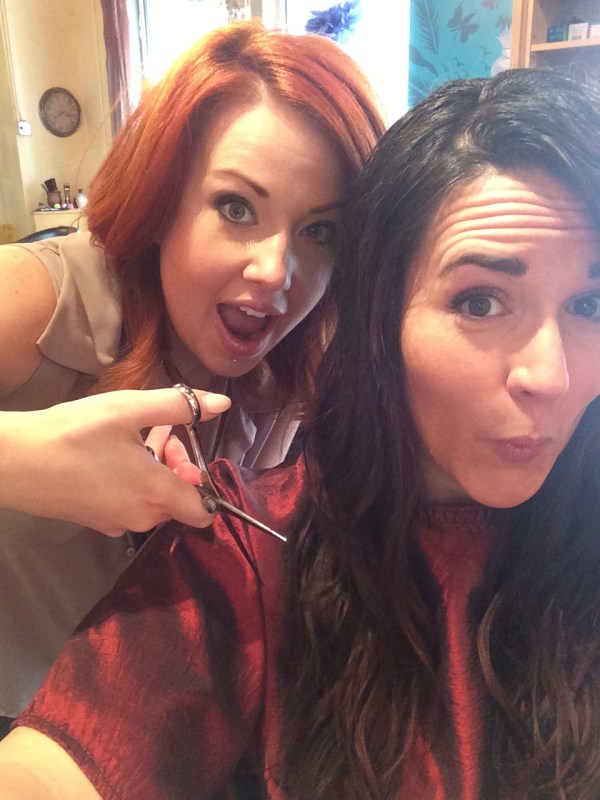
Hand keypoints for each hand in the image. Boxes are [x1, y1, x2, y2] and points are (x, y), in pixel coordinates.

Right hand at [0, 388, 230, 535]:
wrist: (13, 462)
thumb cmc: (74, 433)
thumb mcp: (129, 408)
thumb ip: (180, 405)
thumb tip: (222, 403)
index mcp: (156, 494)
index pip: (203, 512)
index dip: (205, 482)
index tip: (189, 451)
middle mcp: (141, 517)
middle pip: (178, 499)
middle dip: (178, 465)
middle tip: (160, 431)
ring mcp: (116, 523)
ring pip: (153, 500)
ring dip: (155, 468)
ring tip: (137, 433)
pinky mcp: (95, 522)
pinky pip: (130, 504)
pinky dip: (133, 480)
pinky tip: (115, 451)